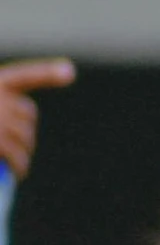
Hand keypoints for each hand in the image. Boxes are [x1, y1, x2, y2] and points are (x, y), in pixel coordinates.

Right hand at [0, 59, 75, 178]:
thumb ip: (0, 110)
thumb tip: (24, 121)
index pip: (24, 76)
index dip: (48, 73)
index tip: (69, 71)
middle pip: (26, 114)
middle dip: (25, 133)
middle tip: (19, 150)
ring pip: (24, 137)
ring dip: (23, 154)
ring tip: (19, 166)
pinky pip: (16, 154)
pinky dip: (19, 165)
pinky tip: (18, 173)